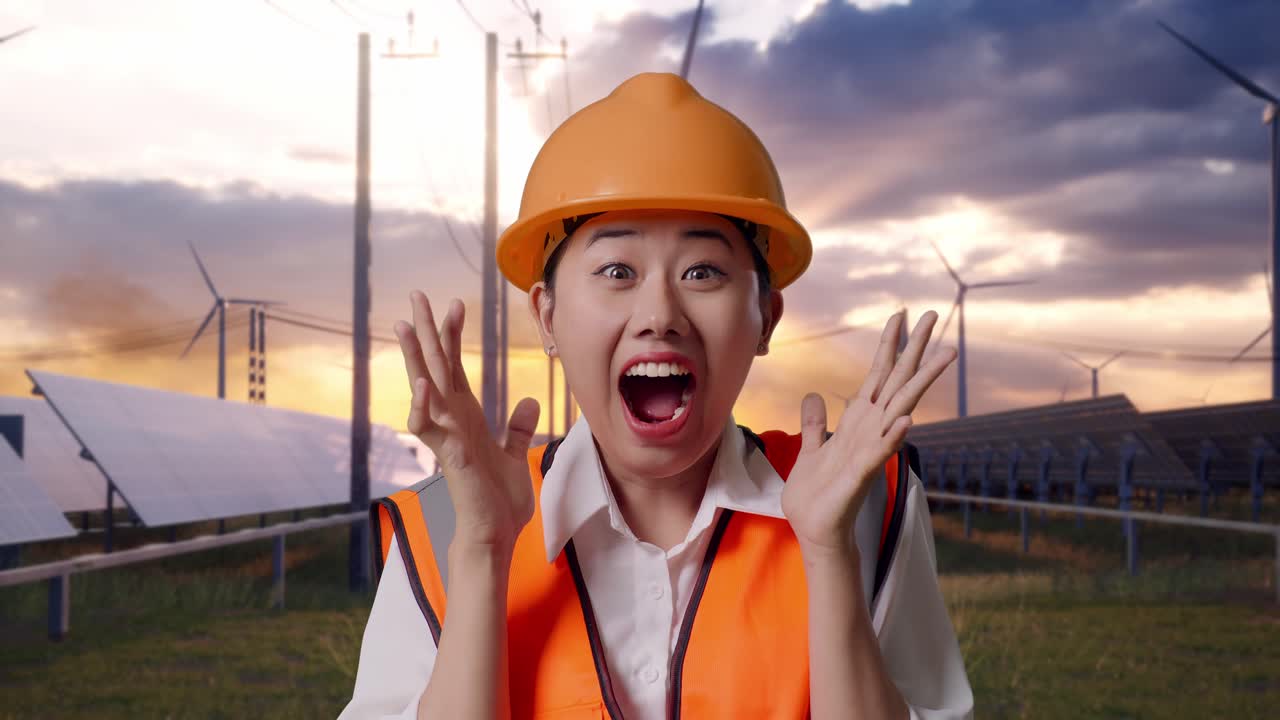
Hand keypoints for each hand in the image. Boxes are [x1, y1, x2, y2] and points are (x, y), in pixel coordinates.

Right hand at [394, 291, 540, 550]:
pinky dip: (424, 406)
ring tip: (405, 325)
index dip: (454, 335)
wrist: (494, 535)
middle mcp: (452, 421)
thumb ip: (518, 428)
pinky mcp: (450, 457)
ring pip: (425, 389)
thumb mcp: (516, 455)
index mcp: (466, 417)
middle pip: (435, 366)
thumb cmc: (499, 500)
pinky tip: (422, 385)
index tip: (456, 303)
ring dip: (416, 358)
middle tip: (416, 295)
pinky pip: (431, 428)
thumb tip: (528, 401)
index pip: (455, 367)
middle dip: (427, 330)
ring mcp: (447, 437)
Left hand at [780, 310, 955, 559]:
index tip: (900, 314)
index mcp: (857, 421)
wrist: (815, 530)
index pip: (877, 375)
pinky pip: (880, 451)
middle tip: (934, 314)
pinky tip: (907, 419)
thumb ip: (814, 423)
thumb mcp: (809, 449)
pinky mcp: (860, 474)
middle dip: (914, 349)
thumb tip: (814, 395)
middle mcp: (870, 430)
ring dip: (921, 382)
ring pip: (900, 408)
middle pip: (897, 381)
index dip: (888, 345)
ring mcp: (870, 450)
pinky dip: (893, 436)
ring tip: (946, 353)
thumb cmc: (816, 494)